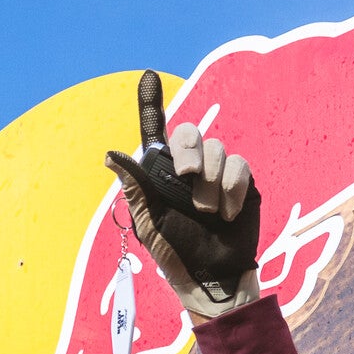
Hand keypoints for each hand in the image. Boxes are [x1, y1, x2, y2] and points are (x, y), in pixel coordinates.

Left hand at [103, 68, 262, 321]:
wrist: (213, 276)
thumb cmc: (176, 252)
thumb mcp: (150, 222)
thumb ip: (135, 186)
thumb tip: (111, 154)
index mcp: (162, 174)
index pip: (156, 132)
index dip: (152, 103)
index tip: (148, 77)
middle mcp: (190, 167)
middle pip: (190, 132)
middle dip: (188, 150)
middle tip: (186, 177)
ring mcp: (217, 173)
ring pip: (217, 149)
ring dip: (209, 182)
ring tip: (207, 212)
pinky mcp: (242, 182)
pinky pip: (239, 166)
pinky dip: (231, 189)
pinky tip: (227, 214)